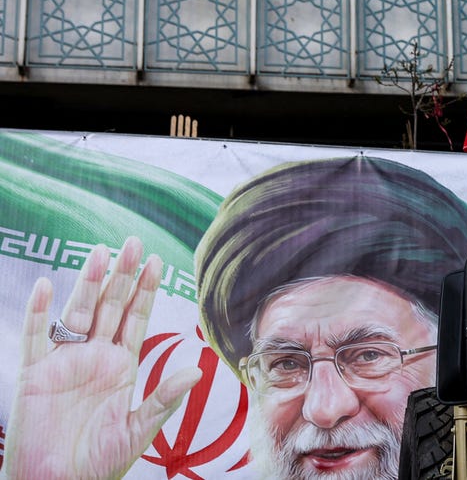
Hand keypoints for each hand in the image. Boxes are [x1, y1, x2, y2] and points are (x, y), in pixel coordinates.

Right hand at [6, 237, 202, 479]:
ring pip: (77, 313)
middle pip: (109, 306)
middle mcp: (94, 357)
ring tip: (100, 252)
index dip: (146, 291)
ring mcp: (64, 363)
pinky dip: (39, 312)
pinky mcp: (34, 375)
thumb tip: (198, 370)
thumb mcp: (138, 429)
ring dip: (87, 282)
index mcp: (121, 366)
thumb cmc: (99, 463)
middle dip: (122, 275)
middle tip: (134, 241)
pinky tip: (44, 287)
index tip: (159, 261)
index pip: (136, 318)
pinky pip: (35, 337)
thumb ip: (164, 398)